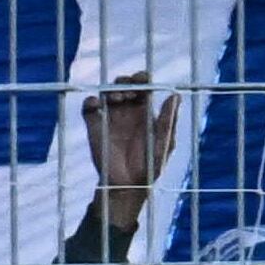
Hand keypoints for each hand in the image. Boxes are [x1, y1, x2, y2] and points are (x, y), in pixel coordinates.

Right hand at [83, 76, 180, 231]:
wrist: (127, 186)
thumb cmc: (150, 167)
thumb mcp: (164, 144)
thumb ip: (167, 121)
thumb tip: (175, 95)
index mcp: (146, 112)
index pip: (143, 87)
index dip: (142, 78)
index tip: (141, 80)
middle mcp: (127, 112)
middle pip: (124, 85)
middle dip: (125, 82)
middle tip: (128, 93)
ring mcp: (110, 119)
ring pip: (107, 93)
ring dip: (110, 90)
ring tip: (116, 100)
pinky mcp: (94, 127)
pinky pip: (89, 108)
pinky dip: (90, 101)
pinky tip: (96, 105)